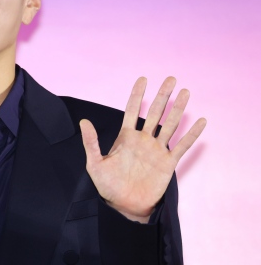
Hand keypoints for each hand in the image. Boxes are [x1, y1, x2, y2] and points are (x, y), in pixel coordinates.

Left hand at [80, 77, 205, 221]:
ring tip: (186, 93)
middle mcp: (143, 140)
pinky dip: (192, 134)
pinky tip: (201, 121)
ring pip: (170, 125)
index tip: (143, 79)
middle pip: (155, 112)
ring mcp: (156, 150)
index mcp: (125, 137)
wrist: (124, 206)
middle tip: (171, 79)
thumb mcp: (95, 163)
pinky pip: (182, 146)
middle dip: (163, 95)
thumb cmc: (108, 185)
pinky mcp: (168, 163)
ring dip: (178, 109)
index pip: (133, 110)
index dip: (138, 95)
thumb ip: (91, 142)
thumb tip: (84, 121)